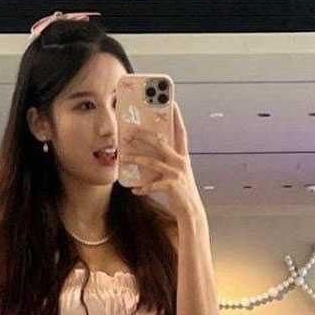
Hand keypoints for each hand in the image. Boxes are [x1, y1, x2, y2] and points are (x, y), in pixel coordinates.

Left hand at [119, 103, 201, 217]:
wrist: (191, 211)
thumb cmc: (180, 192)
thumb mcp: (176, 173)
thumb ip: (165, 163)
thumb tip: (147, 155)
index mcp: (183, 156)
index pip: (181, 132)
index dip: (177, 117)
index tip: (172, 102)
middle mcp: (181, 162)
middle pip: (160, 143)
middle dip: (144, 136)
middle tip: (129, 132)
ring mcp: (177, 174)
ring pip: (152, 162)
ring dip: (136, 160)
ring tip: (123, 158)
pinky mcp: (172, 186)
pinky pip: (153, 185)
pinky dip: (143, 188)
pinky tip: (135, 190)